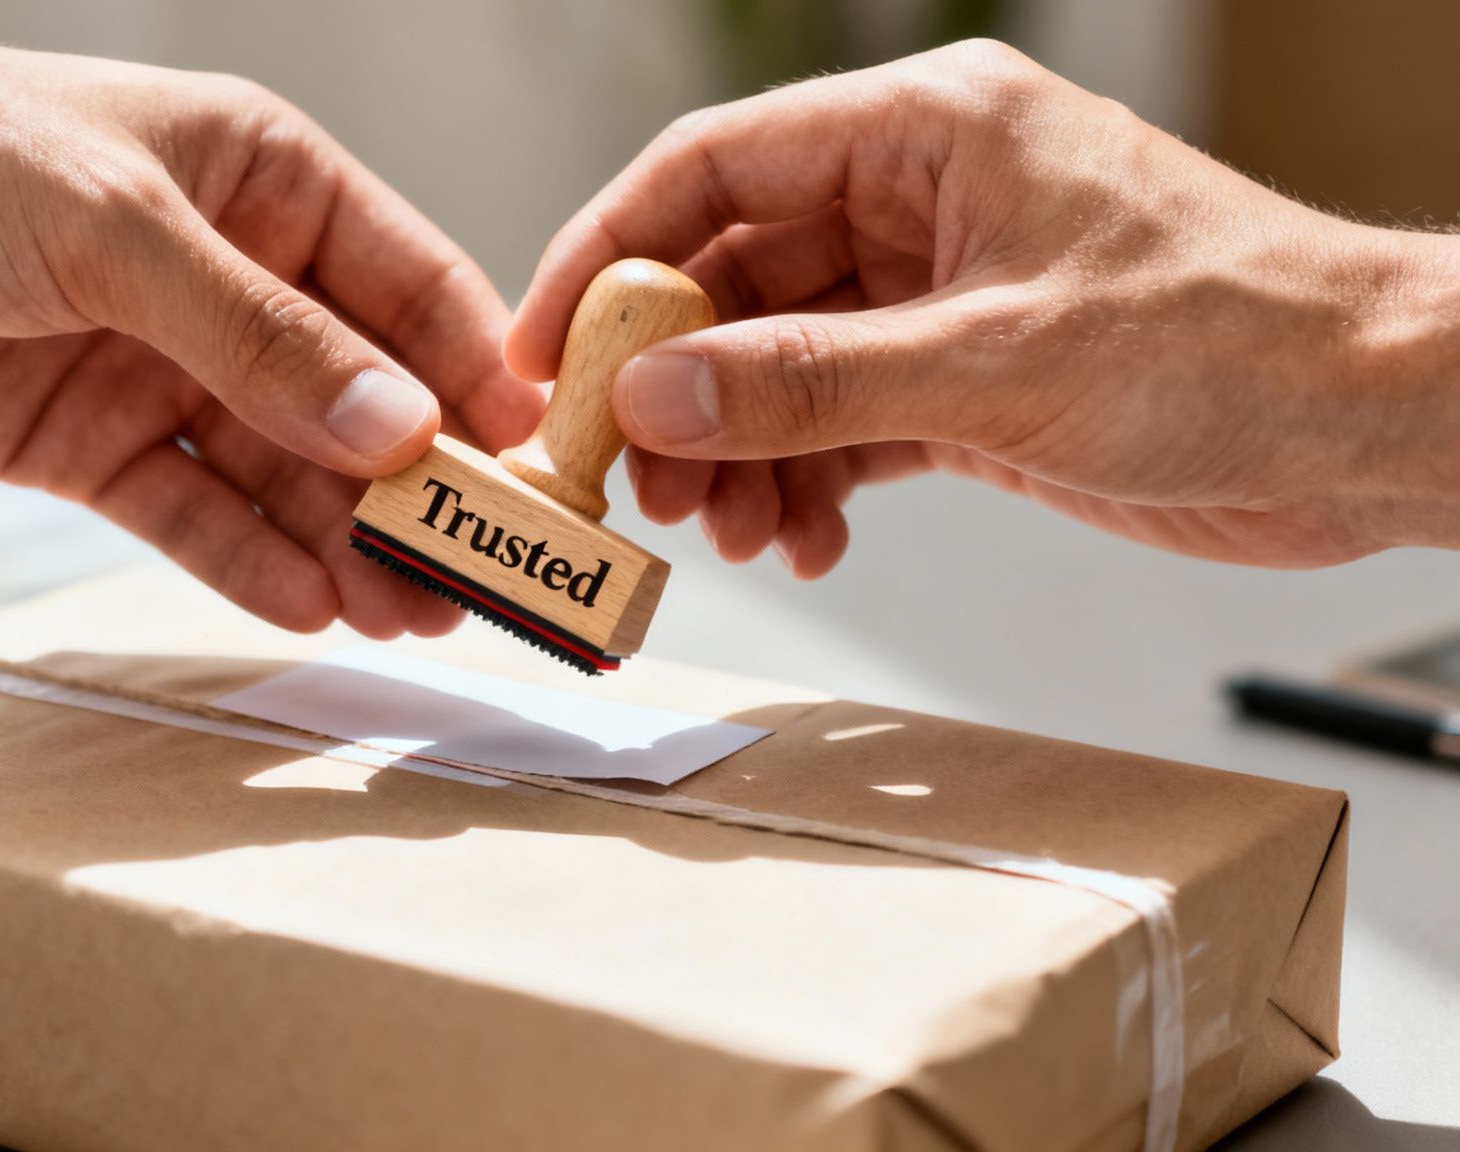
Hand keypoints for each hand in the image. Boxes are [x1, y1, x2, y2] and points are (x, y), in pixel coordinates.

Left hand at [0, 0, 542, 634]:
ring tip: (413, 618)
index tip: (542, 479)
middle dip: (426, 493)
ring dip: (347, 544)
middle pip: (363, 403)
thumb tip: (399, 430)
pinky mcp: (90, 444)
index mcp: (267, 182)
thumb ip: (259, 336)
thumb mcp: (113, 231)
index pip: (414, 291)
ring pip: (286, 475)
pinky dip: (247, 562)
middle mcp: (231, 281)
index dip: (483, 385)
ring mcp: (162, 369)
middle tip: (492, 586)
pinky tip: (306, 609)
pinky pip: (193, 515)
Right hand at [509, 40, 1459, 576]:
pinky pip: (841, 423)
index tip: (548, 350)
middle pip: (735, 277)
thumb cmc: (1231, 341)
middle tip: (630, 474)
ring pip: (780, 362)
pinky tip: (803, 539)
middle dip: (675, 383)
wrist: (1369, 421)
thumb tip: (656, 394)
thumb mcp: (990, 365)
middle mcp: (922, 200)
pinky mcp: (966, 379)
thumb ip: (806, 382)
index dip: (610, 254)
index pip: (715, 169)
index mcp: (927, 132)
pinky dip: (807, 482)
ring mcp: (941, 293)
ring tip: (727, 528)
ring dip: (738, 449)